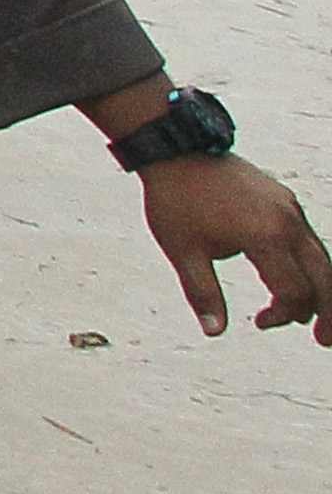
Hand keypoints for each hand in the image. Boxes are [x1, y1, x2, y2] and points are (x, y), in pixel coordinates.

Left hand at [141, 153, 331, 340]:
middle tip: (324, 340)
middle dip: (328, 312)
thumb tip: (214, 331)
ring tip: (315, 317)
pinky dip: (312, 266)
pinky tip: (299, 281)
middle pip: (325, 278)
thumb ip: (203, 294)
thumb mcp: (183, 252)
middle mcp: (288, 222)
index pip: (294, 292)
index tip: (258, 322)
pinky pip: (309, 240)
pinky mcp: (286, 201)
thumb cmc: (177, 201)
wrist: (176, 153)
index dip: (283, 315)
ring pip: (323, 258)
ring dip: (322, 290)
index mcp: (266, 237)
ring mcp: (290, 209)